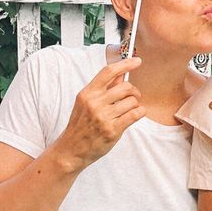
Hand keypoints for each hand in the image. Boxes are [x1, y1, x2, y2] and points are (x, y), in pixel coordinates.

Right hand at [53, 57, 145, 172]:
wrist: (71, 149)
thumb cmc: (80, 125)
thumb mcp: (85, 103)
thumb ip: (102, 90)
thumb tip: (121, 75)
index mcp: (87, 93)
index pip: (108, 72)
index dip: (125, 64)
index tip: (137, 60)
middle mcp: (95, 103)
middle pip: (125, 86)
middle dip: (134, 91)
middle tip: (134, 96)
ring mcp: (103, 117)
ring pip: (132, 101)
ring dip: (136, 104)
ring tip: (130, 109)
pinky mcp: (112, 130)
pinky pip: (135, 114)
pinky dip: (140, 112)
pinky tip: (136, 114)